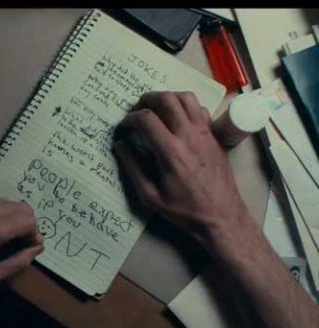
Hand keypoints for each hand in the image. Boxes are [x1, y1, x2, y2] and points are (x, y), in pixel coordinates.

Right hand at [113, 91, 250, 244]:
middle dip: (146, 100)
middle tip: (137, 110)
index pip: (146, 119)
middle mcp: (188, 136)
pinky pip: (200, 109)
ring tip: (157, 109)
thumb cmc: (184, 210)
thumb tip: (120, 145)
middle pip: (166, 99)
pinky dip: (185, 107)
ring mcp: (204, 133)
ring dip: (167, 97)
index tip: (123, 128)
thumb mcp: (150, 196)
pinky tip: (177, 119)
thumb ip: (132, 168)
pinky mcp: (214, 136)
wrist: (222, 216)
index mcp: (170, 151)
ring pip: (186, 98)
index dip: (129, 119)